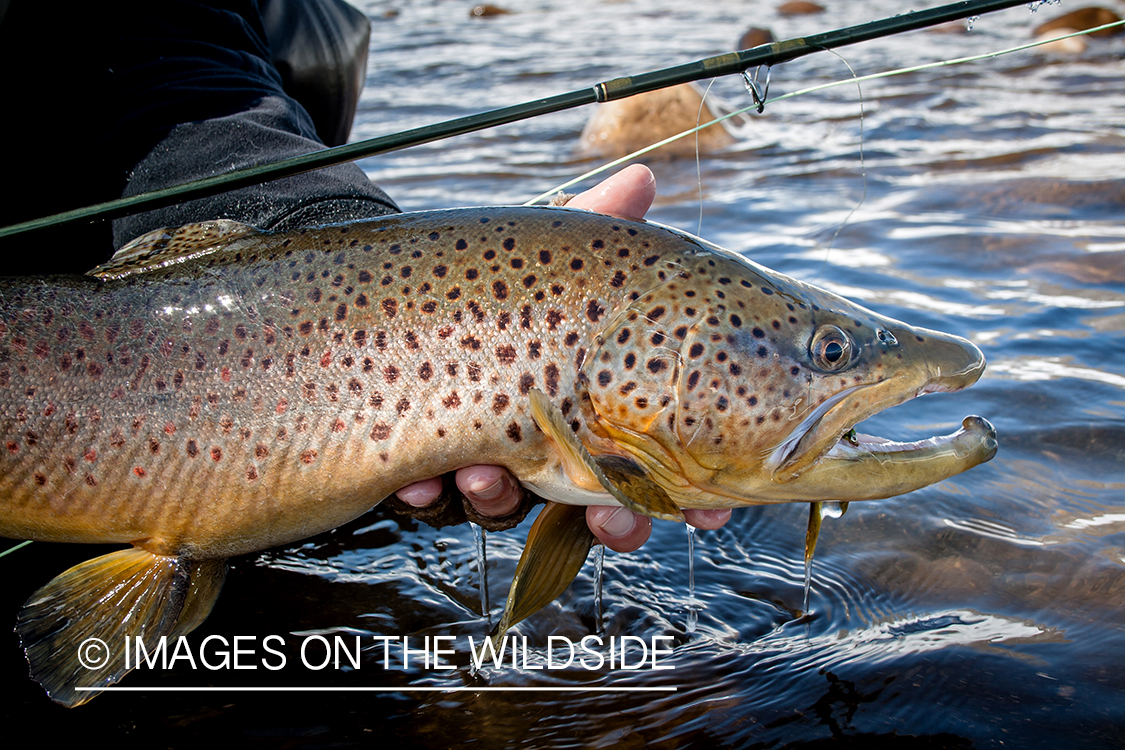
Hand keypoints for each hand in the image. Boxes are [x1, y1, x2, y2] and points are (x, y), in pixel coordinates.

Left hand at [393, 164, 730, 550]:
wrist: (396, 285)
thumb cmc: (494, 275)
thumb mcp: (548, 254)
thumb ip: (595, 224)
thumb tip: (641, 176)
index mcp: (587, 408)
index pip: (646, 465)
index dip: (680, 492)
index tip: (707, 512)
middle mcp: (540, 443)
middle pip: (587, 503)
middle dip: (609, 518)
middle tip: (612, 514)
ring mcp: (481, 462)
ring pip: (503, 507)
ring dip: (500, 500)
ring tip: (484, 476)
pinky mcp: (422, 468)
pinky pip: (427, 499)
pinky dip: (424, 494)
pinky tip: (417, 484)